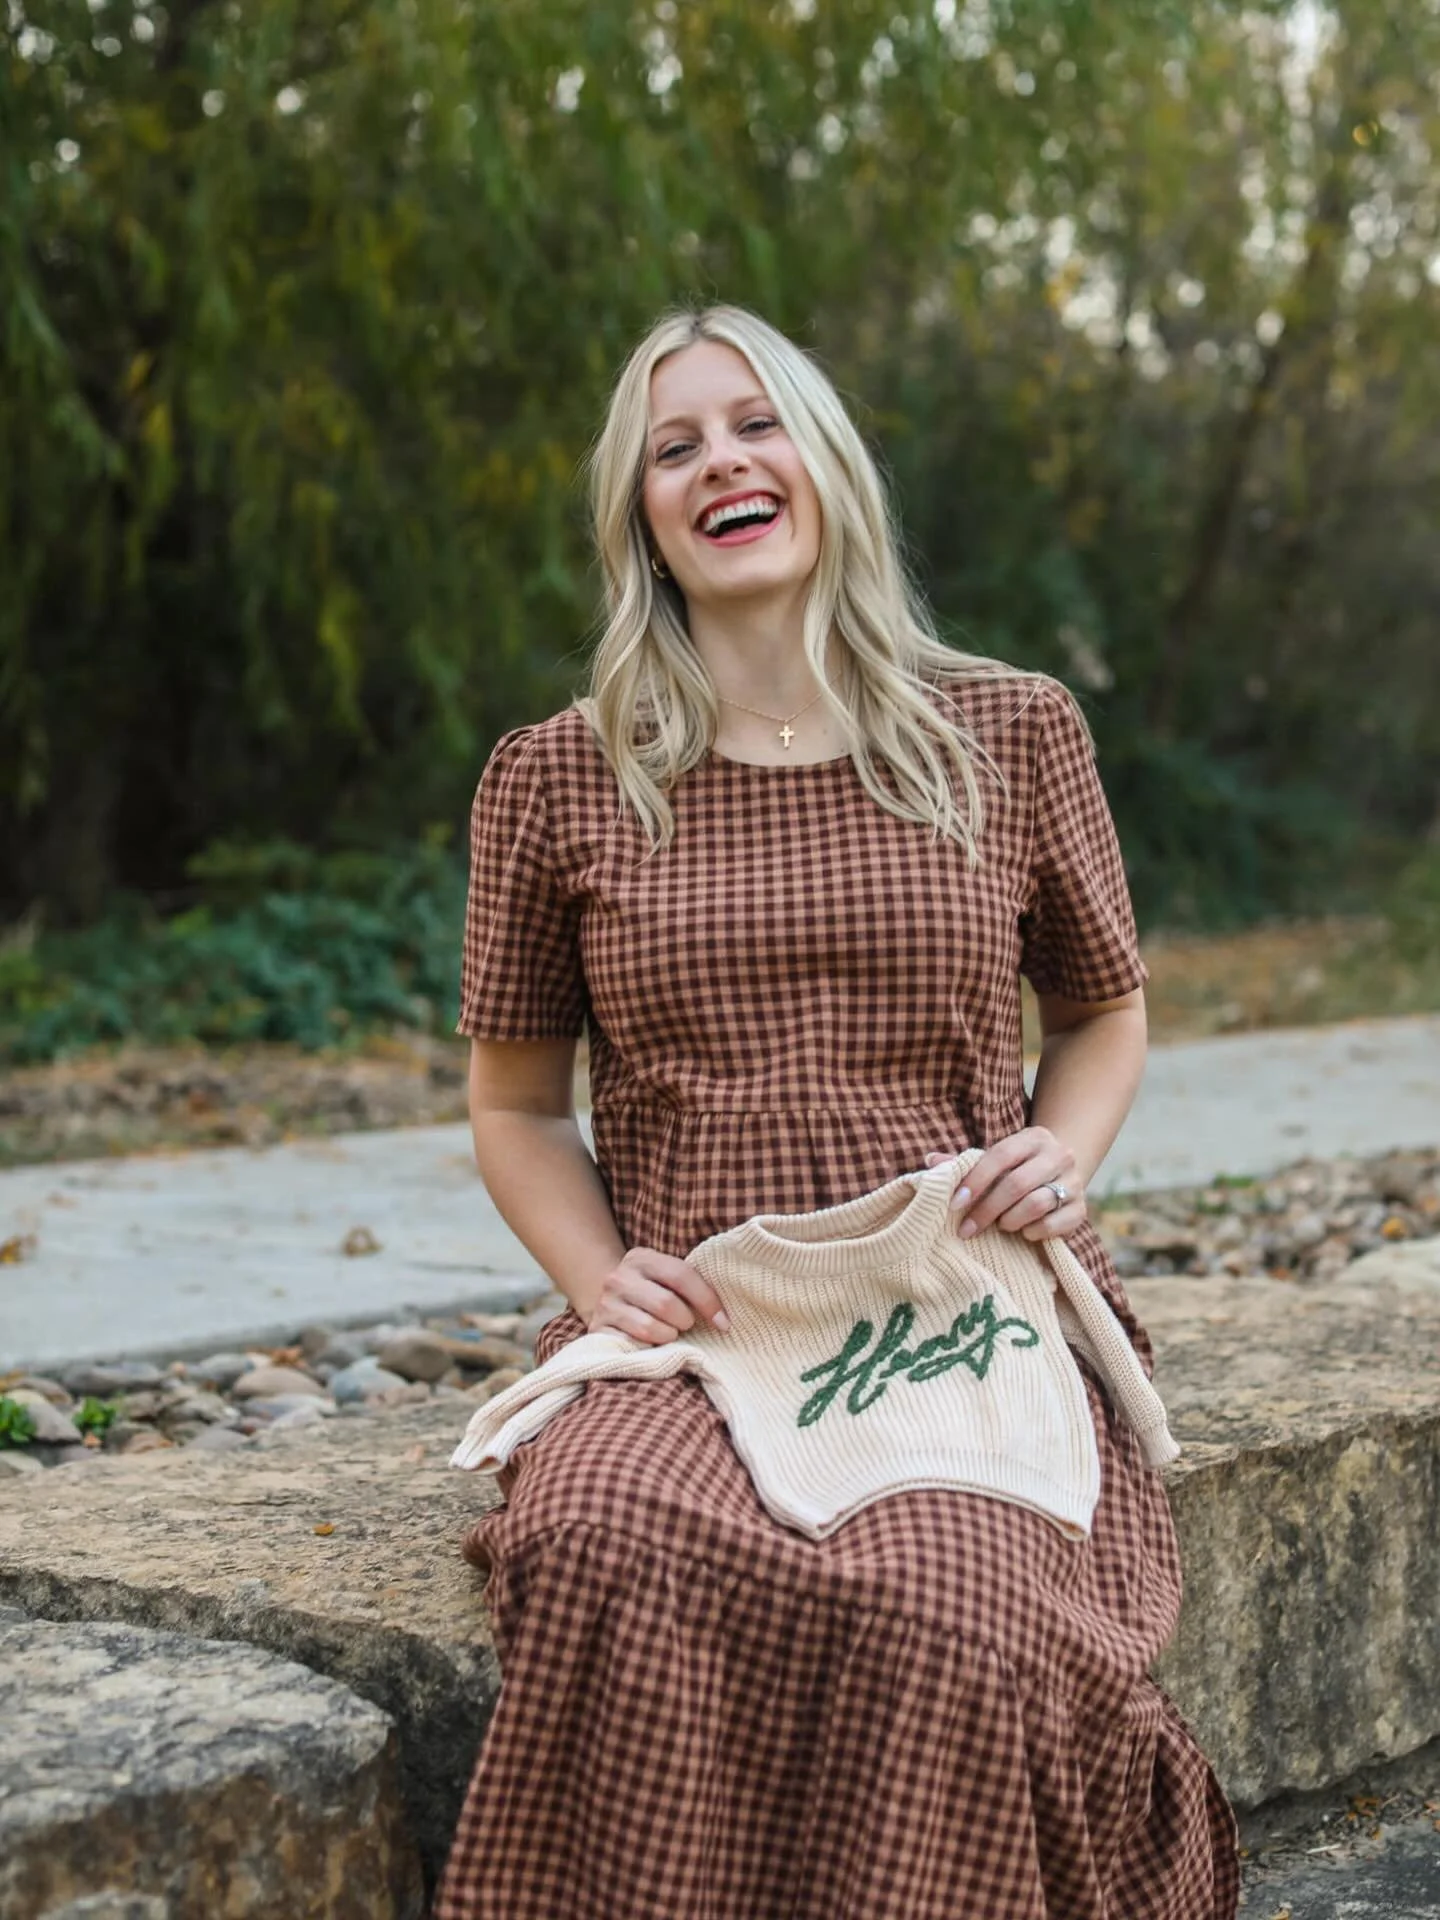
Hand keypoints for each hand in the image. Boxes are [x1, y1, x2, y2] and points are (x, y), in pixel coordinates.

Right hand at [585, 1247, 730, 1346]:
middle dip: (685, 1321)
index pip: (681, 1275)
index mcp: (641, 1258)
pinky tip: (651, 1345)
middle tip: (687, 1325)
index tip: (723, 1323)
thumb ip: (691, 1285)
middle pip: (666, 1304)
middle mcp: (619, 1277)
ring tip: (669, 1333)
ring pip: (649, 1328)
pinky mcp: (597, 1330)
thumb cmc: (653, 1293)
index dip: (707, 1301)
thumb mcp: (667, 1280)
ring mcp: (605, 1304)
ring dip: (668, 1336)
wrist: (610, 1304)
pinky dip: (648, 1350)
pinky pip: (631, 1346)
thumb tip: (724, 1316)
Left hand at [924, 1128, 1086, 1242]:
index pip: (1001, 1155)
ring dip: (1010, 1220)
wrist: (1063, 1172)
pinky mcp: (1082, 1209)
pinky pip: (1055, 1225)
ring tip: (1000, 1225)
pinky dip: (1033, 1232)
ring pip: (1037, 1204)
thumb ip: (965, 1163)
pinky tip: (1023, 1232)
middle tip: (967, 1229)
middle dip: (987, 1209)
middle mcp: (1058, 1155)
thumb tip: (930, 1162)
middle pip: (1017, 1184)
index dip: (975, 1180)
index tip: (955, 1204)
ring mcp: (1074, 1182)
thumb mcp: (995, 1160)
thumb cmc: (1018, 1168)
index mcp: (1033, 1137)